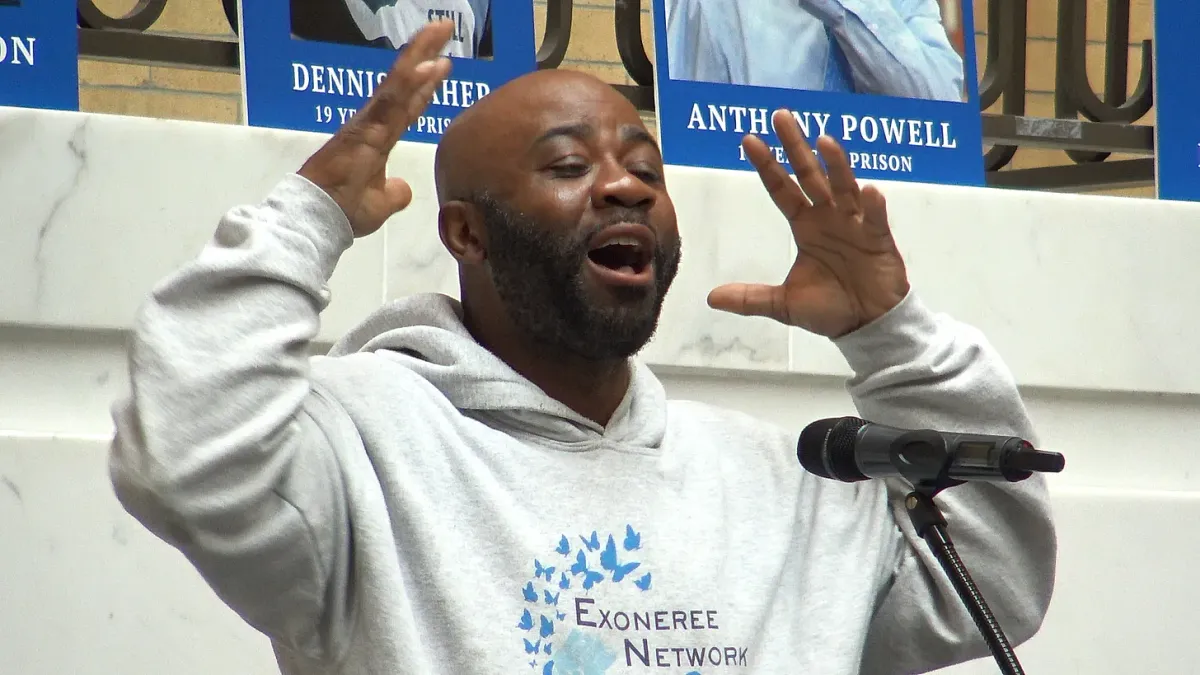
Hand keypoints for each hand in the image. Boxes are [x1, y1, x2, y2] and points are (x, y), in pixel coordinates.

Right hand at [298, 21, 453, 237]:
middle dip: (424, 56)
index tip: (441, 64)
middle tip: (443, 28)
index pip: (407, 106)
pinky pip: (391, 99)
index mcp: (378, 139)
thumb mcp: (380, 204)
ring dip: (420, 55)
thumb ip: (393, 194)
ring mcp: (369, 122)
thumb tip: (403, 189)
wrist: (320, 218)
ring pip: (399, 82)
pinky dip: (410, 80)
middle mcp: (374, 124)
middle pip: (405, 84)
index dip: (424, 86)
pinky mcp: (366, 126)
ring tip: (440, 29)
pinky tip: (428, 63)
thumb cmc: (344, 211)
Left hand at [707, 109, 909, 338]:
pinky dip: (873, 205)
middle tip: (781, 117)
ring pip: (843, 188)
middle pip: (809, 175)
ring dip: (836, 165)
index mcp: (805, 225)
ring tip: (825, 141)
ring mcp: (855, 224)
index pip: (782, 189)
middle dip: (795, 147)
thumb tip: (711, 298)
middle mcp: (828, 216)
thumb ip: (750, 298)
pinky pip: (875, 219)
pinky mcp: (879, 239)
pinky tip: (868, 191)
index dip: (766, 165)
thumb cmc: (829, 309)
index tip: (748, 140)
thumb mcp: (783, 305)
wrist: (866, 327)